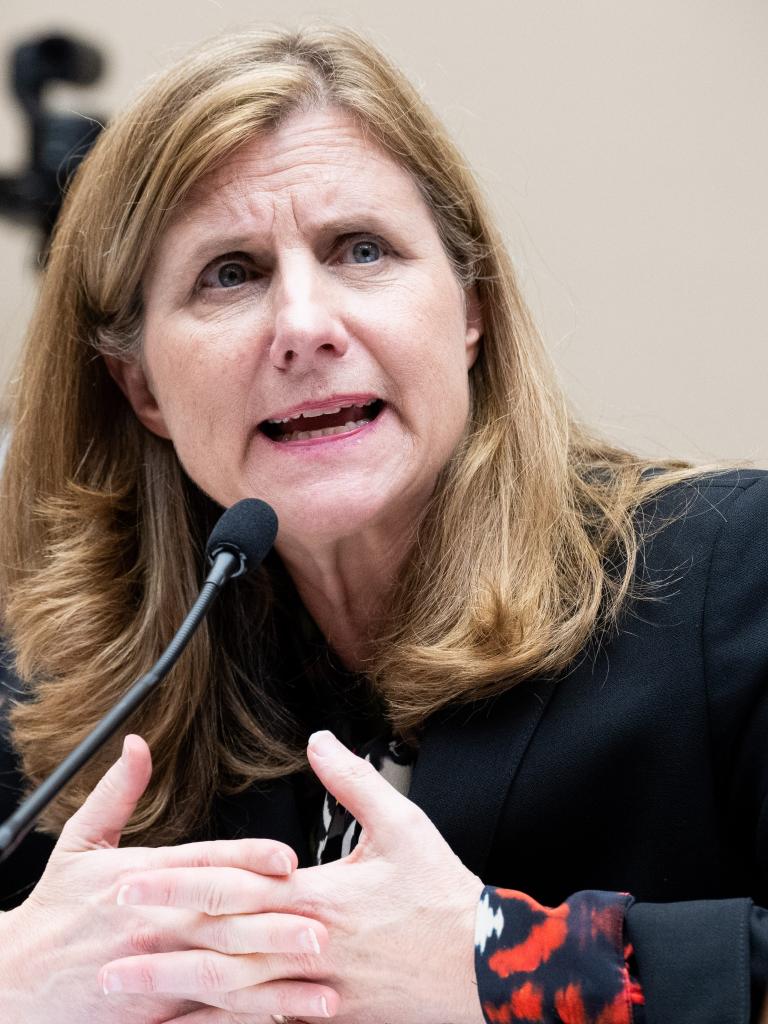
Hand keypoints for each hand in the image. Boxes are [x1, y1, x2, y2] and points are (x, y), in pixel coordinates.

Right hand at [0, 734, 334, 1022]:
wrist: (10, 987)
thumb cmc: (53, 914)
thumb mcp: (78, 845)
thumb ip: (117, 793)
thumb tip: (137, 744)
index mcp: (139, 881)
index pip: (202, 865)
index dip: (247, 859)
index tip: (288, 858)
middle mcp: (150, 925)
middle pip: (219, 922)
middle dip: (272, 923)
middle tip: (321, 925)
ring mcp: (150, 975)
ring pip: (220, 976)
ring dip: (271, 979)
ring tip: (316, 980)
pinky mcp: (148, 1015)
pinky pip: (203, 1019)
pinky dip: (242, 1019)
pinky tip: (281, 1018)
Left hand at [106, 731, 484, 1023]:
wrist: (482, 963)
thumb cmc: (440, 895)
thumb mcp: (401, 824)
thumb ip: (352, 781)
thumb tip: (317, 742)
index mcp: (319, 897)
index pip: (233, 890)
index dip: (177, 888)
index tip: (130, 884)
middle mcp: (308, 946)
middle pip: (219, 949)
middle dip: (158, 949)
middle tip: (105, 949)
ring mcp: (316, 989)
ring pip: (233, 994)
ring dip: (176, 994)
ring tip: (129, 994)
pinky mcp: (329, 1014)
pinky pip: (264, 1023)